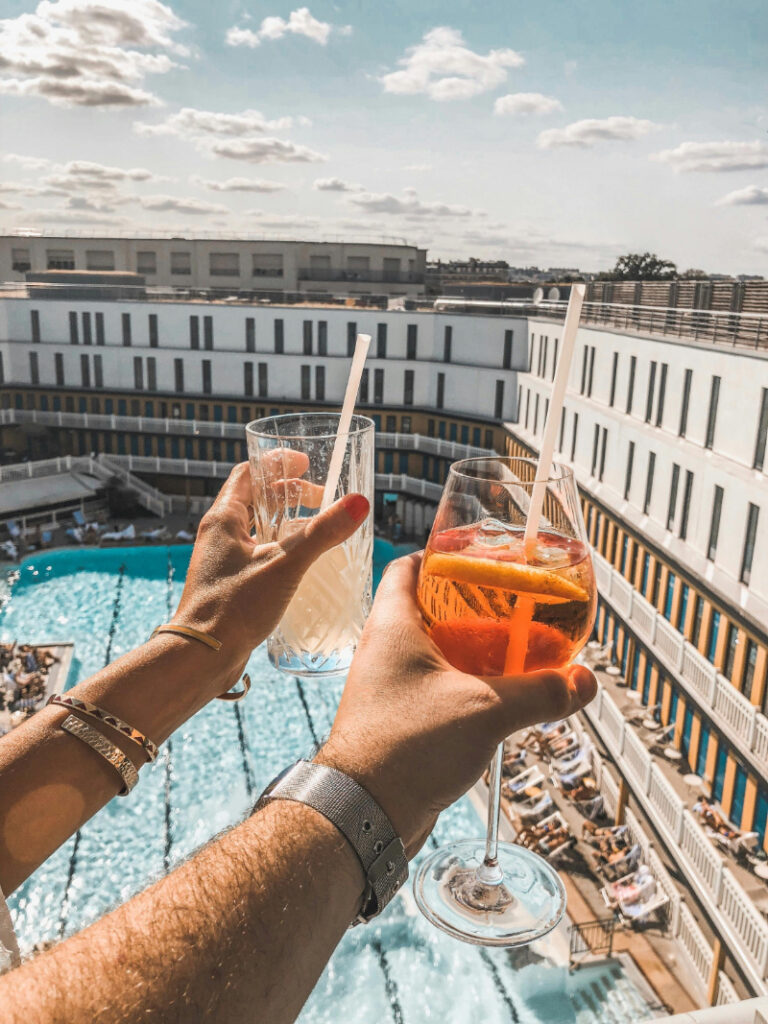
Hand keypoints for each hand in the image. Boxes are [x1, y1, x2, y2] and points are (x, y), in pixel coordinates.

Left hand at [173, 461, 368, 672]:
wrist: (202, 656)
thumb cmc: (235, 607)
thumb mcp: (286, 564)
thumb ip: (323, 533)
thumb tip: (358, 502)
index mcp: (223, 519)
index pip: (249, 473)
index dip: (277, 463)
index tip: (305, 461)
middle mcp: (218, 535)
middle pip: (255, 499)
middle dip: (290, 493)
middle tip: (322, 498)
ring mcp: (221, 560)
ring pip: (257, 528)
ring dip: (287, 522)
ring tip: (317, 528)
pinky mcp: (228, 584)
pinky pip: (257, 553)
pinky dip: (280, 548)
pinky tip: (300, 565)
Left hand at [316, 553, 596, 855]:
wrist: (365, 813)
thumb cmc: (406, 748)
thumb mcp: (485, 710)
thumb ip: (539, 691)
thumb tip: (583, 681)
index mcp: (393, 625)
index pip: (409, 567)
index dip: (441, 555)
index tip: (479, 555)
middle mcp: (387, 649)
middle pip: (430, 608)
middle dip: (473, 605)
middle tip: (513, 605)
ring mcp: (391, 686)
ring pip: (437, 652)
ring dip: (474, 649)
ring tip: (517, 650)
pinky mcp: (400, 719)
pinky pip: (438, 688)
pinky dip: (468, 685)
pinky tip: (500, 698)